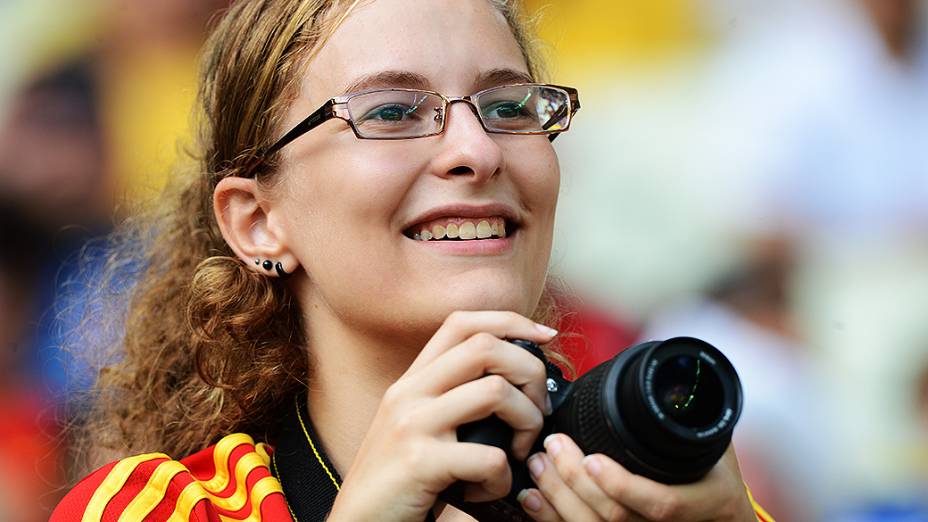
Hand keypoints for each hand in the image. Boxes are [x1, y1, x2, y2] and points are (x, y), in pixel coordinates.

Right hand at [328, 310, 557, 521]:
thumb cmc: (399, 480)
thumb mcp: (416, 424)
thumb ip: (451, 397)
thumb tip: (515, 382)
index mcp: (412, 379)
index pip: (462, 322)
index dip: (510, 321)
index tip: (543, 338)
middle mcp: (409, 392)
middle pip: (485, 346)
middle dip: (530, 372)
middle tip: (538, 411)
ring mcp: (412, 424)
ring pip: (496, 392)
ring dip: (527, 422)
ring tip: (518, 451)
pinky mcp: (419, 463)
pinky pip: (489, 457)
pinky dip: (503, 478)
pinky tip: (489, 489)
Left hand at [518, 435, 757, 521]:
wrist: (721, 517)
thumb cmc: (715, 473)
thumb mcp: (715, 443)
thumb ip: (692, 417)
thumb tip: (665, 379)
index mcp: (706, 500)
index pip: (661, 503)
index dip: (622, 485)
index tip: (592, 459)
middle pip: (616, 518)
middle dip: (574, 483)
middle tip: (552, 446)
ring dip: (558, 498)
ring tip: (538, 465)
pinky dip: (551, 518)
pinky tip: (533, 498)